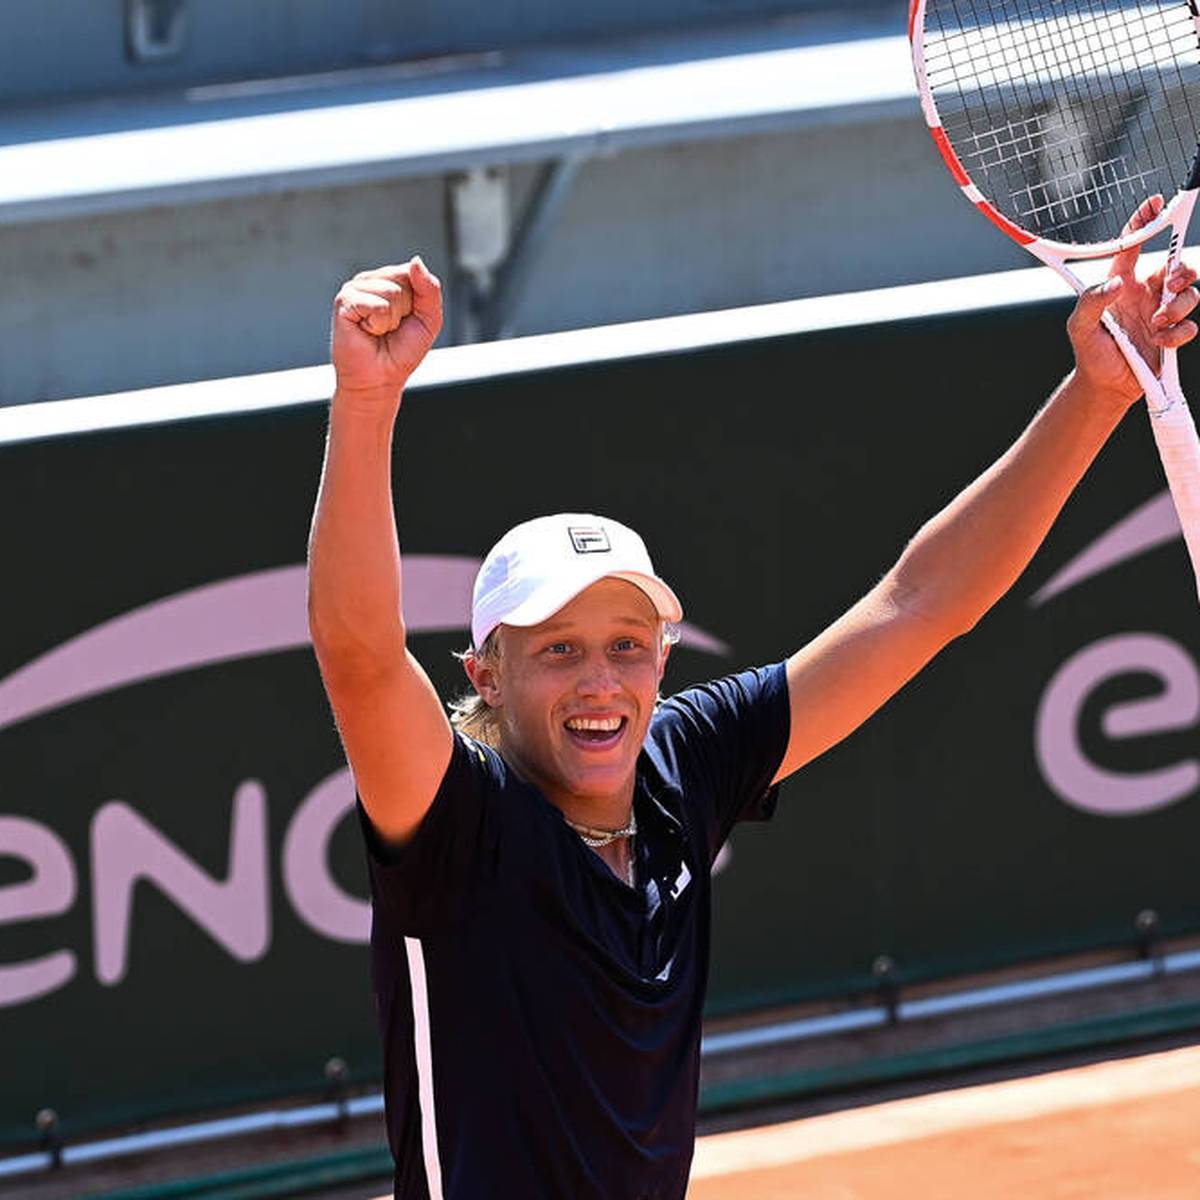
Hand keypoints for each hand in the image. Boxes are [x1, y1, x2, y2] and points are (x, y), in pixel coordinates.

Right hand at [331, 257, 442, 401]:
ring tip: (379, 330)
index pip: (413, 271)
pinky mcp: (344, 301)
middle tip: (392, 328)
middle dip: (406, 310)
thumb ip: (429, 289)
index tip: (408, 319)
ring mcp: (355, 288)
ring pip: (392, 292)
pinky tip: (368, 331)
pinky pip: (377, 305)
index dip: (418, 301)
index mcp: (388, 280)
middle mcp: (370, 280)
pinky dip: (379, 324)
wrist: (379, 379)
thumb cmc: (401, 351)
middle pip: (404, 279)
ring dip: (392, 320)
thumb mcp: (429, 319)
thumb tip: (415, 261)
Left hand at [1067, 195, 1198, 407]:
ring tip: (1155, 325)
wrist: (1104, 385)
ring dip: (1177, 308)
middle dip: (1184, 269)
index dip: (1145, 222)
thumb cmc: (1090, 352)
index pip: (1134, 245)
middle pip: (1179, 265)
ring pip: (1190, 294)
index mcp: (1122, 283)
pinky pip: (1191, 325)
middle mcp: (1146, 293)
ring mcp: (1162, 312)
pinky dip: (1177, 334)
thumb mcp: (1079, 327)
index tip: (1155, 202)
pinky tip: (1159, 343)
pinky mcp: (1173, 334)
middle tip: (1172, 283)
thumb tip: (1115, 285)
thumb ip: (1091, 302)